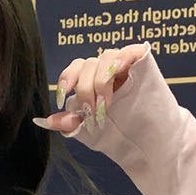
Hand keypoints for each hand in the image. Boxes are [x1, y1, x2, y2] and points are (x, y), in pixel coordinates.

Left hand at [32, 42, 150, 134]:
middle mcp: (107, 70)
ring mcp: (126, 65)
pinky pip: (131, 50)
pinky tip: (118, 70)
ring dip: (102, 81)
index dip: (67, 79)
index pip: (75, 68)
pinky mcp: (144, 64)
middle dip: (86, 89)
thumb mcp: (90, 130)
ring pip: (106, 57)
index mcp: (93, 80)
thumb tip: (46, 121)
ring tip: (106, 104)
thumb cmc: (120, 133)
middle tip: (93, 112)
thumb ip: (70, 123)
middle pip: (88, 64)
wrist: (149, 143)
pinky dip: (122, 58)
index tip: (63, 96)